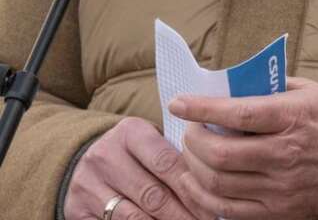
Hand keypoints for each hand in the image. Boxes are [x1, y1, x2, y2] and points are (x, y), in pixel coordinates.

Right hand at [65, 117, 205, 219]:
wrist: (83, 157)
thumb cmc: (134, 151)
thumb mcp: (151, 141)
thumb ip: (176, 155)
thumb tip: (211, 184)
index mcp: (129, 133)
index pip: (167, 162)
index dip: (192, 187)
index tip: (213, 202)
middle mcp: (104, 156)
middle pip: (152, 194)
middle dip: (183, 213)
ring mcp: (88, 185)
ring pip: (133, 216)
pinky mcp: (77, 209)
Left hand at [168, 76, 317, 219]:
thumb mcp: (310, 93)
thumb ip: (270, 88)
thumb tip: (226, 86)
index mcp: (294, 118)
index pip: (237, 114)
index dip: (201, 108)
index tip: (178, 103)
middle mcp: (286, 154)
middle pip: (219, 153)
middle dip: (192, 141)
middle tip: (189, 131)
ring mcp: (281, 188)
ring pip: (217, 183)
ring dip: (193, 167)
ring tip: (192, 155)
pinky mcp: (278, 212)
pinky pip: (225, 210)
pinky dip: (203, 196)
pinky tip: (199, 182)